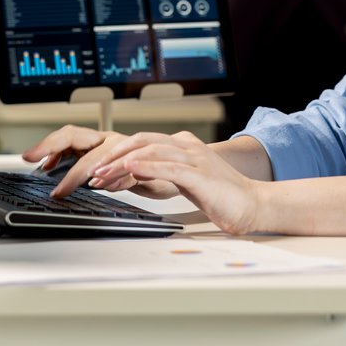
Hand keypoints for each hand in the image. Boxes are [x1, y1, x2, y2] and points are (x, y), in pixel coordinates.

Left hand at [21, 125, 179, 200]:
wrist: (181, 169)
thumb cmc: (140, 170)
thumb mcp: (106, 171)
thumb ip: (84, 168)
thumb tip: (53, 169)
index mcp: (97, 141)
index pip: (67, 136)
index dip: (47, 143)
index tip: (27, 156)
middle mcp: (109, 141)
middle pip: (76, 136)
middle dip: (53, 148)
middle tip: (36, 163)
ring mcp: (127, 150)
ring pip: (99, 153)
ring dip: (81, 169)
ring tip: (65, 185)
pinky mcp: (146, 164)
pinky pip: (128, 170)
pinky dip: (114, 178)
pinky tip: (103, 186)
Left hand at [89, 130, 266, 234]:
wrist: (252, 205)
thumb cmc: (220, 196)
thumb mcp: (183, 181)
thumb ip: (160, 174)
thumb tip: (128, 176)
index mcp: (182, 145)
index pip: (142, 141)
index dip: (117, 152)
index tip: (98, 168)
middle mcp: (187, 146)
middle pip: (141, 141)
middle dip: (113, 155)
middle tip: (93, 170)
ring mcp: (194, 158)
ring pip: (151, 150)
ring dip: (122, 162)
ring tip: (102, 174)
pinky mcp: (200, 174)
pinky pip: (168, 167)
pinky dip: (146, 166)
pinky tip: (131, 169)